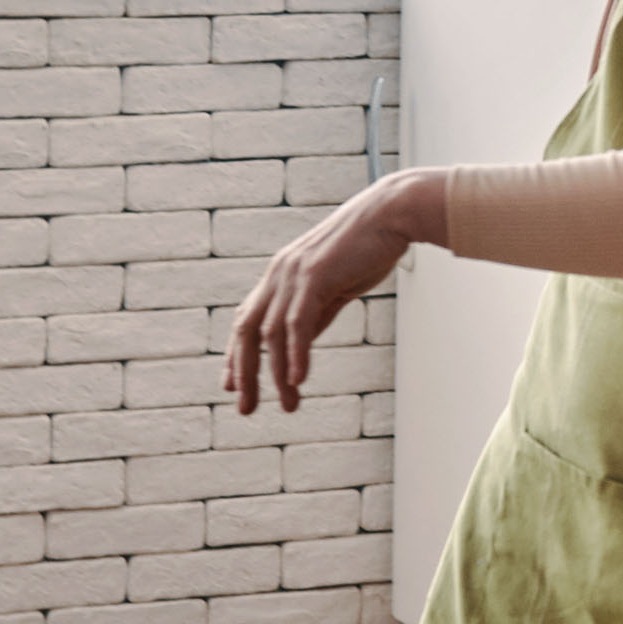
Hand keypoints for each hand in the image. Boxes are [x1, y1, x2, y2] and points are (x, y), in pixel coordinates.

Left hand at [226, 173, 442, 415]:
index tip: (232, 386)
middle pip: (247, 332)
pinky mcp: (314, 276)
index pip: (247, 320)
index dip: (236, 355)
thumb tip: (300, 342)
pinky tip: (298, 380)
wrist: (390, 214)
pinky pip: (298, 323)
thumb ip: (314, 312)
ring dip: (276, 374)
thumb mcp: (334, 286)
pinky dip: (296, 355)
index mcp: (281, 276)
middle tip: (246, 408)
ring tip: (287, 404)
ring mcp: (293, 274)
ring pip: (271, 334)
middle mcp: (279, 274)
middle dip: (244, 373)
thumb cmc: (367, 247)